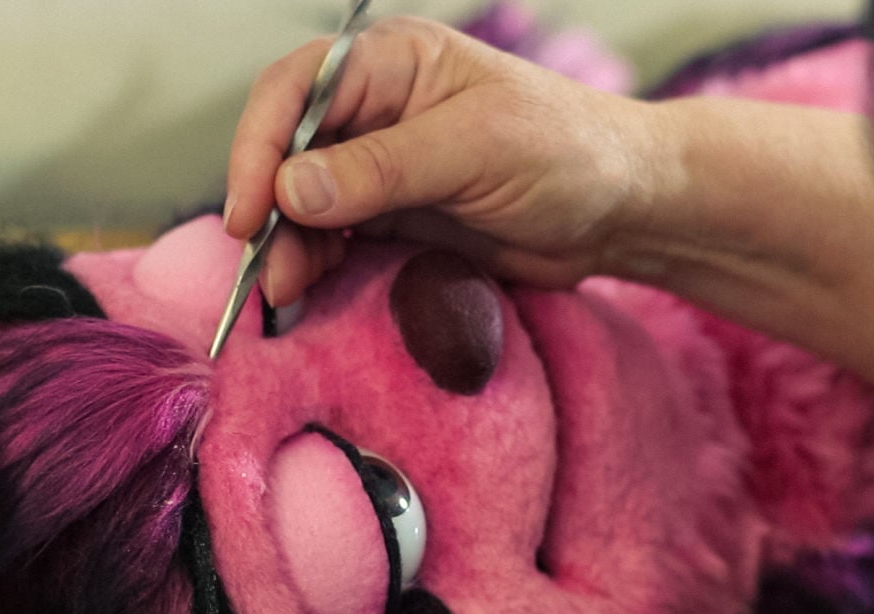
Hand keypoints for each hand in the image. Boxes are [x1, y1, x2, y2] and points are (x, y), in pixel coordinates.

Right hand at [225, 16, 666, 304]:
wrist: (623, 210)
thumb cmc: (569, 152)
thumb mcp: (478, 149)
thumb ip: (384, 168)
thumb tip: (289, 190)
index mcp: (394, 63)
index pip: (298, 91)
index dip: (259, 146)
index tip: (250, 210)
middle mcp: (379, 110)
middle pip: (290, 151)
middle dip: (269, 208)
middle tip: (267, 269)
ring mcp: (386, 168)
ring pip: (307, 202)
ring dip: (291, 244)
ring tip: (289, 291)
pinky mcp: (400, 217)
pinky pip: (340, 238)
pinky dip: (321, 262)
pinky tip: (315, 288)